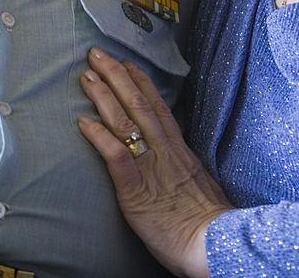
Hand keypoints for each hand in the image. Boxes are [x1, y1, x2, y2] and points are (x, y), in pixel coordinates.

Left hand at [78, 48, 231, 277]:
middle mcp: (164, 151)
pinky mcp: (135, 190)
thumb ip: (184, 165)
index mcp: (179, 149)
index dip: (139, 82)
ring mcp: (150, 167)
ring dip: (103, 96)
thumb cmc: (208, 221)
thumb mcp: (200, 182)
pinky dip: (99, 136)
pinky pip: (116, 156)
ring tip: (86, 76)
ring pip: (125, 121)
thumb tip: (175, 155)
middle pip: (138, 103)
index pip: (157, 105)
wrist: (215, 245)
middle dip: (116, 76)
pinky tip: (83, 122)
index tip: (125, 62)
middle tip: (96, 54)